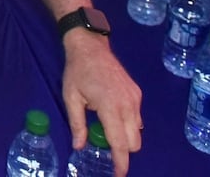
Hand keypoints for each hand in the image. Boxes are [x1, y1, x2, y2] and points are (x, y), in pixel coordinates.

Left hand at [62, 31, 142, 175]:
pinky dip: (129, 123)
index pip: (120, 142)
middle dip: (123, 150)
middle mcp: (128, 105)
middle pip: (134, 142)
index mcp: (110, 107)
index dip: (121, 161)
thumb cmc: (77, 71)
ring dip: (126, 136)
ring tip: (106, 126)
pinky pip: (138, 118)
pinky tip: (113, 115)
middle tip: (105, 145)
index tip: (119, 173)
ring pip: (138, 131)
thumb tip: (79, 146)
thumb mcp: (71, 97)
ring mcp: (135, 98)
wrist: (91, 46)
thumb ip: (77, 124)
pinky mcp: (137, 93)